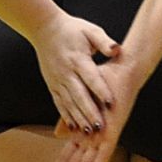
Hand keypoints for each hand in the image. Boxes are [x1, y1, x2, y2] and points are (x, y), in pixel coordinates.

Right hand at [29, 12, 119, 133]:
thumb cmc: (73, 29)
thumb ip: (104, 42)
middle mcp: (66, 72)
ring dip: (78, 118)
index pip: (91, 78)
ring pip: (68, 103)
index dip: (101, 90)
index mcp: (78, 59)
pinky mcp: (52, 84)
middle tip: (100, 127)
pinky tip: (73, 127)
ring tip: (88, 132)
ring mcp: (57, 80)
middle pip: (79, 96)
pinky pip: (59, 103)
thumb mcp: (91, 30)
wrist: (45, 29)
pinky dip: (66, 116)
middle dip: (90, 112)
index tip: (110, 103)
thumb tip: (116, 50)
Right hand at [48, 55, 140, 161]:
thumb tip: (58, 135)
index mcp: (86, 131)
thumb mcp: (82, 102)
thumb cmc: (105, 82)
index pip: (69, 156)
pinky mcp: (114, 131)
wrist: (123, 70)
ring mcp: (104, 135)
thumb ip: (70, 119)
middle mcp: (95, 137)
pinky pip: (104, 154)